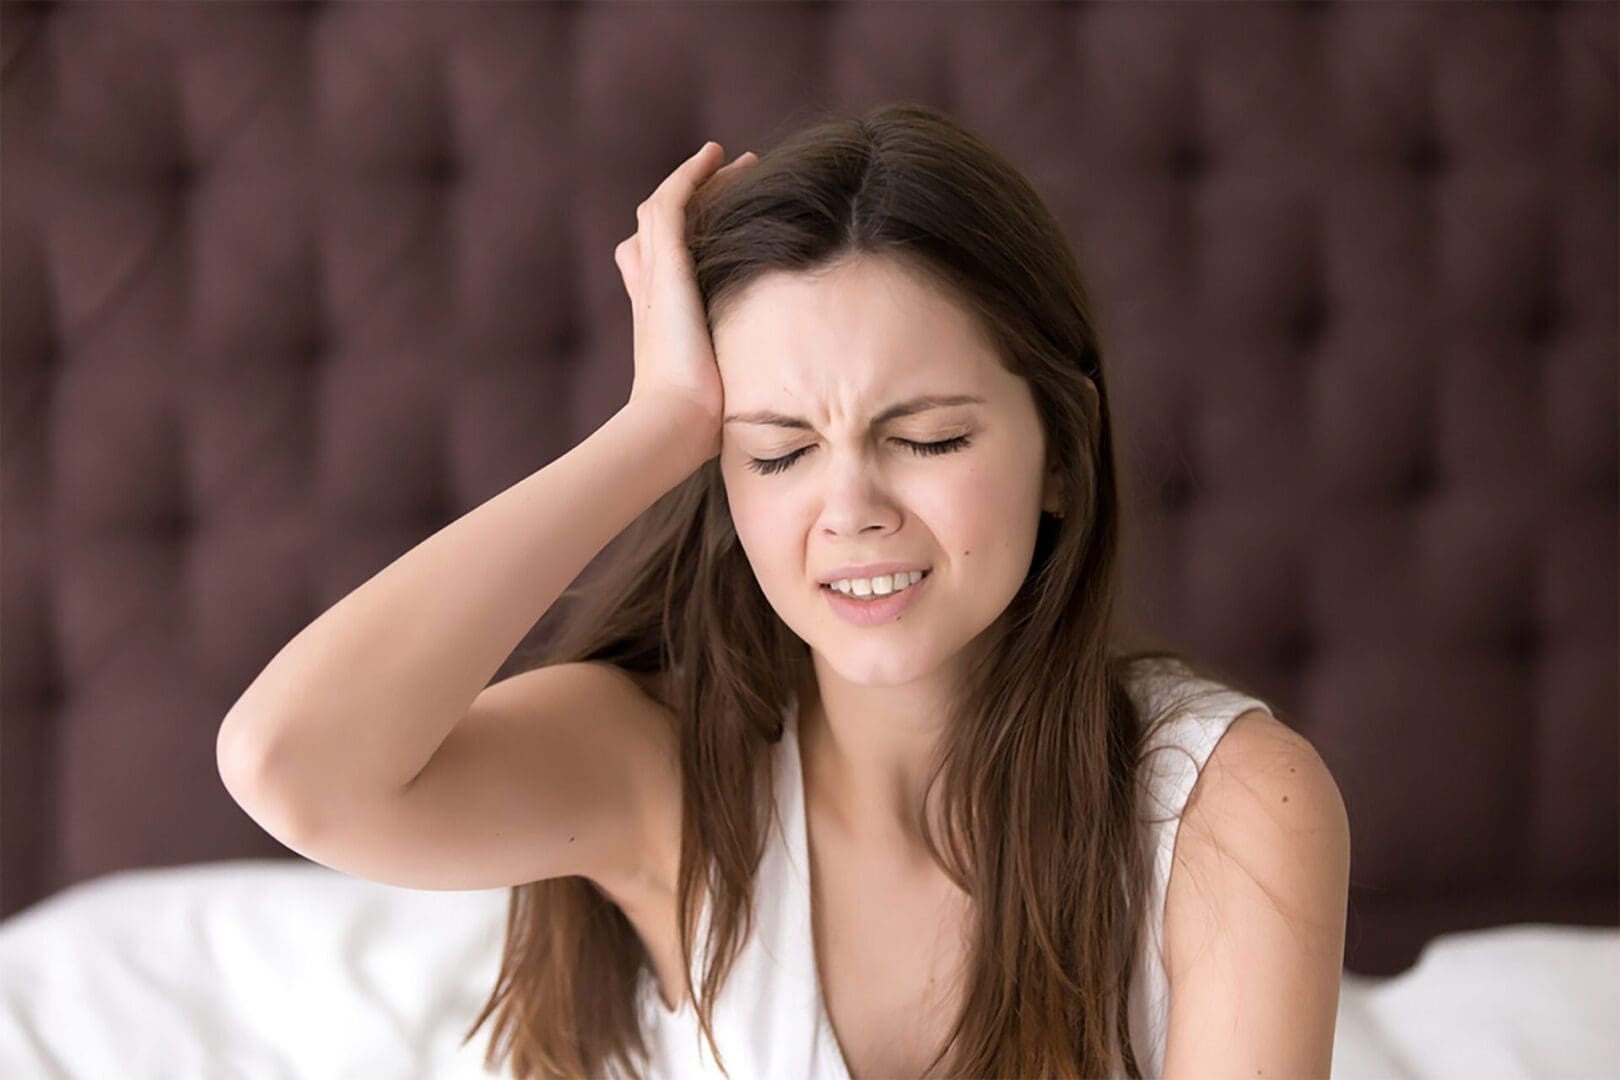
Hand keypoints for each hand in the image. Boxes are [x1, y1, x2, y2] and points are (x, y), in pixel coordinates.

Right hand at [615, 141, 758, 458]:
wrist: (676, 423)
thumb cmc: (705, 423)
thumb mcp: (725, 392)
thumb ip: (739, 379)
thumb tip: (784, 394)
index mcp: (660, 320)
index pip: (657, 266)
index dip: (685, 241)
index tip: (720, 227)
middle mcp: (650, 292)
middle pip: (658, 230)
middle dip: (695, 201)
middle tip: (733, 179)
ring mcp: (654, 276)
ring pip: (666, 209)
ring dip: (701, 182)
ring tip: (737, 163)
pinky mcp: (665, 266)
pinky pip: (674, 203)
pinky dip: (691, 175)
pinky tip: (716, 156)